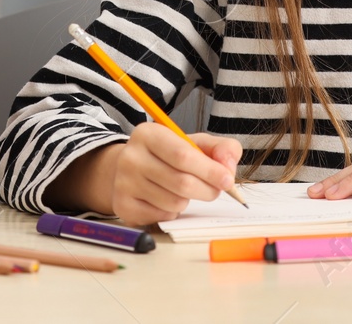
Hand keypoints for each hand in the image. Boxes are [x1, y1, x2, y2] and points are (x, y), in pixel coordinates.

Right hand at [107, 122, 241, 225]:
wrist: (129, 169)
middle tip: (215, 190)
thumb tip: (228, 167)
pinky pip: (163, 216)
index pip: (183, 155)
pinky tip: (166, 200)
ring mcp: (124, 183)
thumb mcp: (193, 143)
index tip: (227, 180)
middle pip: (182, 183)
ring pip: (174, 203)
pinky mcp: (123, 206)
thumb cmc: (168, 156)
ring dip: (188, 201)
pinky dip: (173, 212)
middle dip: (207, 190)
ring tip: (182, 190)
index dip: (210, 170)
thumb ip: (220, 148)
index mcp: (148, 134)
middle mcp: (131, 157)